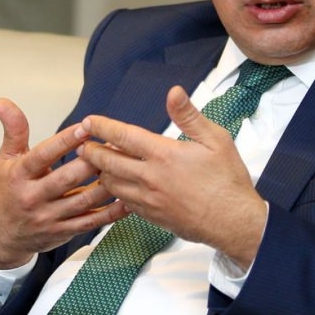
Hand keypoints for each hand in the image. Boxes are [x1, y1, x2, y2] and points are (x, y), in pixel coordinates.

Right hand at [0, 98, 129, 268]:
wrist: (2, 235)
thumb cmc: (9, 190)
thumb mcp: (7, 159)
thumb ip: (14, 130)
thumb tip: (4, 102)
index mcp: (20, 175)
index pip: (43, 155)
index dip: (64, 141)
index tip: (85, 127)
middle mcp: (33, 197)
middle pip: (66, 179)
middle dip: (92, 162)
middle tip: (114, 146)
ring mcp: (49, 217)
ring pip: (83, 201)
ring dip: (107, 185)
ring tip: (126, 168)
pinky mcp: (63, 232)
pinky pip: (91, 222)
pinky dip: (111, 212)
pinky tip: (128, 200)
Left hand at [77, 86, 267, 268]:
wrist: (233, 222)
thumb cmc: (227, 180)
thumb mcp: (215, 140)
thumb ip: (190, 116)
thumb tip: (174, 93)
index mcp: (164, 155)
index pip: (123, 136)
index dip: (103, 126)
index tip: (89, 121)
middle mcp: (151, 178)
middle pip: (109, 162)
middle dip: (91, 151)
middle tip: (82, 144)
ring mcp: (149, 200)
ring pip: (112, 185)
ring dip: (100, 172)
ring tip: (95, 164)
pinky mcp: (152, 216)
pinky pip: (123, 203)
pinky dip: (115, 192)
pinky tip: (117, 187)